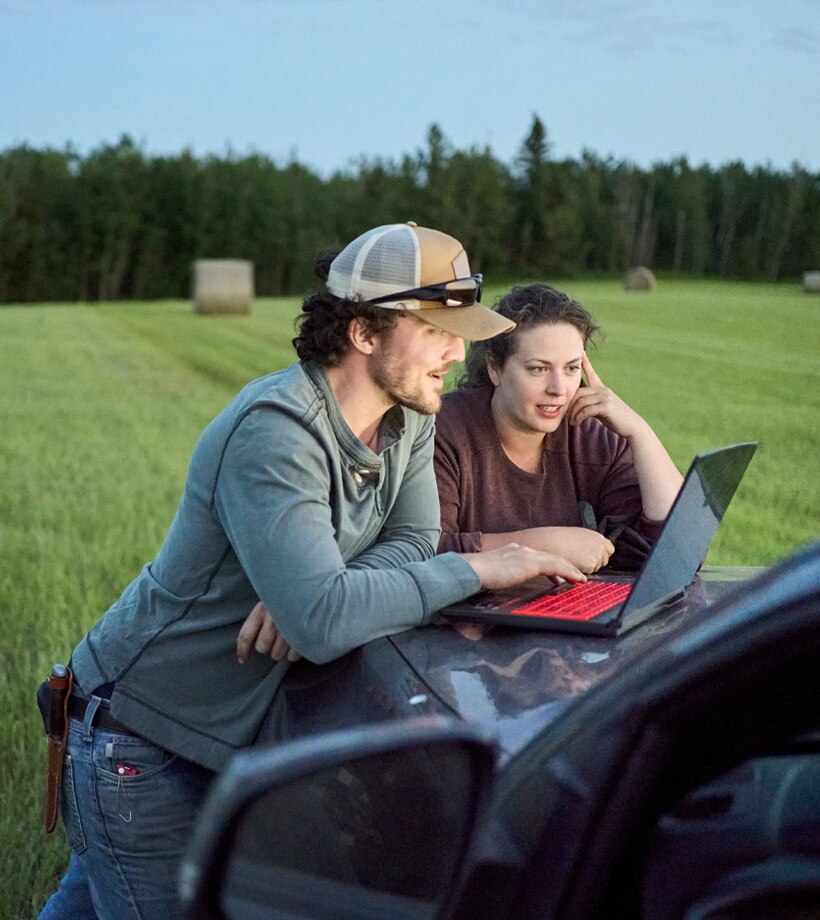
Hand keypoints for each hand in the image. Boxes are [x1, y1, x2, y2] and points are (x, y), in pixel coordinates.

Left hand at [236, 602, 301, 663]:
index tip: (242, 659)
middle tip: (273, 638)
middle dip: (266, 646)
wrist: (311, 589)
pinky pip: (292, 656)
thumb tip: (245, 641)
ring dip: (280, 650)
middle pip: (262, 647)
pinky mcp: (304, 637)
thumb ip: (258, 618)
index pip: (246, 635)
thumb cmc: (288, 596)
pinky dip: (293, 653)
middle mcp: (274, 620)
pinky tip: (297, 642)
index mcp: (263, 609)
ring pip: (276, 654)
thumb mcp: (270, 600)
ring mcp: (290, 629)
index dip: (242, 650)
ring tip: (287, 638)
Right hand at [481, 526, 613, 573]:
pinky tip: (576, 580)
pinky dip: (568, 573)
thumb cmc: (478, 574)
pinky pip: (556, 567)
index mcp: (514, 551)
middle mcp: (523, 550)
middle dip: (566, 567)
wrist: (472, 569)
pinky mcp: (531, 564)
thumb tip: (504, 582)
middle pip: (551, 557)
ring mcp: (527, 555)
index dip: (552, 565)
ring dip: (571, 570)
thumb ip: (504, 575)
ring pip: (557, 560)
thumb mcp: (494, 573)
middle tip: (577, 577)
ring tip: (581, 580)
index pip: (539, 557)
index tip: (560, 576)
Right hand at [533, 526, 613, 572]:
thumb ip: (590, 543)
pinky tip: (574, 563)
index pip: (610, 549)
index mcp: (598, 537)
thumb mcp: (580, 535)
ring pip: (597, 567)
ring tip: (576, 560)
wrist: (553, 542)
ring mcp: (597, 555)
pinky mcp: (591, 564)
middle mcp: (600, 546)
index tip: (595, 556)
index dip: (602, 554)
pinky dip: (583, 571)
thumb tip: (593, 550)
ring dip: (589, 567)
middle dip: (596, 562)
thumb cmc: (561, 538)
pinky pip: (589, 572)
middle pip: (605, 560)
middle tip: (582, 559)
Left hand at [567, 355, 646, 438]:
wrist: (631, 426)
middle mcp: (603, 390)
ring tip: (571, 422)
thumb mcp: (602, 408)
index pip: (592, 373)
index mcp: (602, 389)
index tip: (581, 352)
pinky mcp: (606, 406)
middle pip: (579, 392)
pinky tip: (576, 423)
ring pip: (581, 402)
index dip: (586, 363)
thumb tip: (578, 406)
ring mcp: (605, 397)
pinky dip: (579, 418)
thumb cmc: (616, 418)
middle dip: (570, 405)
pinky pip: (586, 410)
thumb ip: (591, 404)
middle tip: (566, 416)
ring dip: (573, 414)